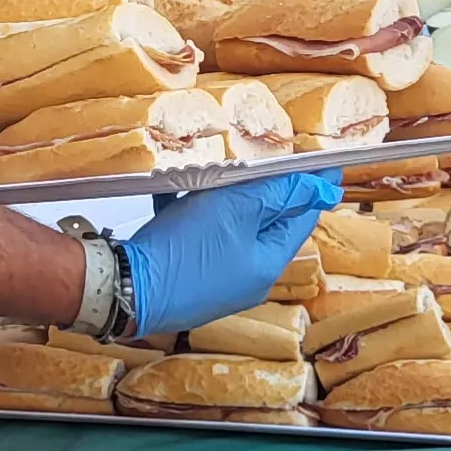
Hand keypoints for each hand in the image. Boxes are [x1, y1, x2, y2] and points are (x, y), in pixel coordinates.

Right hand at [119, 172, 338, 335]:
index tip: (325, 164)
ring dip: (222, 200)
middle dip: (261, 191)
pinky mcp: (186, 279)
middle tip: (264, 162)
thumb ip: (275, 194)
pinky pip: (197, 239)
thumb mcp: (234, 209)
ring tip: (209, 176)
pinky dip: (190, 214)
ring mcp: (216, 282)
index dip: (312, 187)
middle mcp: (246, 278)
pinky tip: (173, 195)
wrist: (125, 288)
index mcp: (266, 264)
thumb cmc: (183, 251)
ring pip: (229, 229)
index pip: (301, 219)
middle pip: (264, 224)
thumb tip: (315, 187)